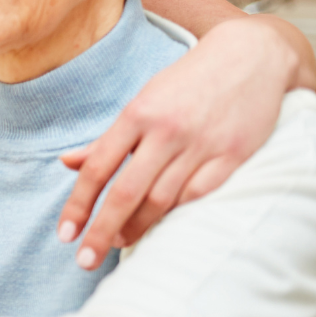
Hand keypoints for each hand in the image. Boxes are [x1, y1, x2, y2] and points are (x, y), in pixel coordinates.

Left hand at [58, 14, 300, 268]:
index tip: (66, 235)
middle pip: (125, 192)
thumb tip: (66, 163)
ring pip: (161, 199)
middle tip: (85, 260)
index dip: (78, 205)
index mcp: (136, 116)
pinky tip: (161, 227)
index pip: (97, 168)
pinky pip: (199, 195)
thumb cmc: (186, 83)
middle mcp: (166, 132)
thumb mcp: (141, 102)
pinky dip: (177, 215)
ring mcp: (200, 145)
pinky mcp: (232, 155)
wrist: (249, 56)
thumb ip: (106, 140)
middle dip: (101, 230)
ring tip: (120, 243)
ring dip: (137, 228)